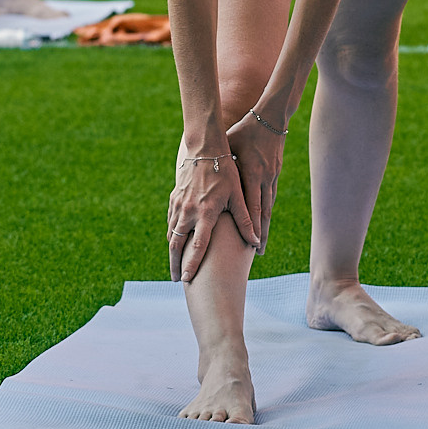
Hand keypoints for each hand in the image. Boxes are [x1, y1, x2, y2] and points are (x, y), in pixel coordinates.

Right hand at [167, 144, 257, 283]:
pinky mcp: (174, 199)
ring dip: (172, 251)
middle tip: (176, 280)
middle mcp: (188, 211)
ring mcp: (179, 205)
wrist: (204, 148)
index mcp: (205, 212)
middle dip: (175, 264)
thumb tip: (256, 242)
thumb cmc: (226, 171)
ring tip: (175, 265)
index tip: (187, 279)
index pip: (196, 245)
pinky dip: (172, 235)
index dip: (191, 263)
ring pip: (171, 234)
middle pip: (176, 245)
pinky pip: (171, 222)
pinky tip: (175, 242)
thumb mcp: (238, 195)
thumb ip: (245, 220)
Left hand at [224, 109, 286, 251]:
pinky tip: (265, 224)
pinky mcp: (275, 174)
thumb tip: (202, 179)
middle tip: (259, 255)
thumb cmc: (245, 131)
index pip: (251, 206)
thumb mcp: (230, 145)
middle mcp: (264, 179)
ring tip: (262, 245)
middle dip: (262, 235)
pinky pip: (271, 198)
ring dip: (266, 227)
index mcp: (252, 173)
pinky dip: (267, 212)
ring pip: (269, 208)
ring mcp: (272, 177)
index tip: (250, 245)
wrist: (271, 118)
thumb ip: (221, 164)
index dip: (252, 227)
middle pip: (263, 213)